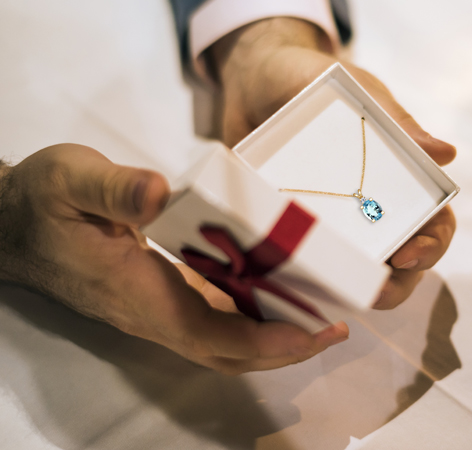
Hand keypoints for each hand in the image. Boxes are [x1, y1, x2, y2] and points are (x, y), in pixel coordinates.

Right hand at [0, 144, 348, 373]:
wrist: (12, 224)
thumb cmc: (41, 203)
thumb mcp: (70, 180)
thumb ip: (113, 188)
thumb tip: (158, 192)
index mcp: (136, 293)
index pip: (208, 333)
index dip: (261, 340)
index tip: (309, 332)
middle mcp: (152, 312)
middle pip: (228, 351)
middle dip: (284, 347)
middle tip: (335, 328)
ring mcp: (159, 308)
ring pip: (226, 340)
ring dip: (275, 335)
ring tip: (322, 315)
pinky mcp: (163, 295)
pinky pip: (217, 318)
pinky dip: (254, 314)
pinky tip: (281, 291)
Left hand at [209, 18, 456, 308]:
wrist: (251, 76)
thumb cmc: (316, 78)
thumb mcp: (358, 93)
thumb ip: (397, 123)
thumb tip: (448, 154)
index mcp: (399, 182)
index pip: (433, 226)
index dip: (431, 246)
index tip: (408, 254)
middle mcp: (370, 211)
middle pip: (400, 264)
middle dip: (395, 285)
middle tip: (376, 293)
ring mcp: (330, 226)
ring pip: (353, 275)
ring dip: (352, 292)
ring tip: (337, 296)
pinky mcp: (287, 231)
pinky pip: (300, 265)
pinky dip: (302, 280)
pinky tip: (292, 286)